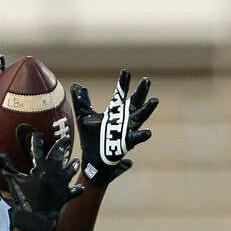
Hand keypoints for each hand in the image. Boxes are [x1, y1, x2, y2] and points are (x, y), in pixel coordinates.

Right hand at [0, 133, 82, 230]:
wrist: (36, 216)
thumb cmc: (24, 197)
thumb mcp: (13, 180)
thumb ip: (6, 166)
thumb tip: (0, 154)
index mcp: (42, 166)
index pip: (38, 149)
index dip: (36, 140)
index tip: (37, 134)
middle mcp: (55, 171)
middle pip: (60, 154)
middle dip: (62, 144)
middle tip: (66, 139)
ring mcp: (62, 183)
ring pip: (71, 170)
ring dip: (73, 165)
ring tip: (76, 161)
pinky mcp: (66, 194)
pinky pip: (74, 191)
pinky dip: (77, 189)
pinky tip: (80, 187)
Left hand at [71, 69, 157, 184]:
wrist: (92, 158)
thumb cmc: (91, 138)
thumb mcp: (84, 117)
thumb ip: (82, 102)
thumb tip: (76, 85)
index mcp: (114, 110)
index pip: (120, 93)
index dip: (123, 83)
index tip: (125, 71)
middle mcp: (124, 118)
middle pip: (135, 102)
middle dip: (141, 91)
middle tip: (146, 80)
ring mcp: (127, 130)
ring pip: (140, 117)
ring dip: (147, 110)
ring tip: (154, 100)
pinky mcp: (126, 143)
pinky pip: (136, 138)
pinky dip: (142, 135)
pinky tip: (148, 132)